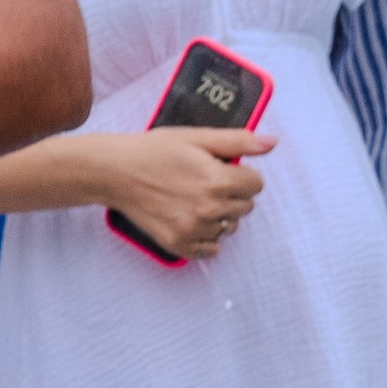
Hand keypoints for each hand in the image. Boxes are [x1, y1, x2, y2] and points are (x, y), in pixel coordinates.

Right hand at [105, 126, 273, 260]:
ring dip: (219, 215)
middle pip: (246, 207)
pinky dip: (206, 237)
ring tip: (194, 199)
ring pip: (229, 228)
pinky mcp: (179, 244)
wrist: (115, 172)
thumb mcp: (197, 138)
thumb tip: (271, 143)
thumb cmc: (153, 151)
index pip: (256, 185)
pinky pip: (211, 249)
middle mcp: (210, 209)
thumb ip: (238, 141)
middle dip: (233, 194)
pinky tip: (190, 219)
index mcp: (218, 180)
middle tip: (205, 182)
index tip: (222, 169)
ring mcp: (194, 230)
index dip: (241, 174)